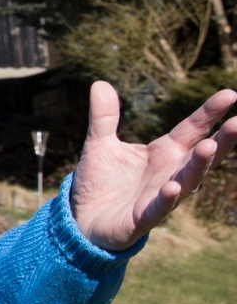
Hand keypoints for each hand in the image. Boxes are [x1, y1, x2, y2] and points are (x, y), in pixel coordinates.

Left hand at [73, 81, 236, 250]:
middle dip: (221, 141)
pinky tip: (174, 187)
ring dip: (199, 166)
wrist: (82, 219)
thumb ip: (104, 117)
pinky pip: (160, 208)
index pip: (193, 129)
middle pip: (202, 155)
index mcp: (164, 153)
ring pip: (188, 181)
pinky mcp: (144, 218)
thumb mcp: (99, 144)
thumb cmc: (100, 182)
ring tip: (208, 147)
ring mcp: (160, 196)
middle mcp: (170, 173)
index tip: (230, 93)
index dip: (210, 113)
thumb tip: (99, 83)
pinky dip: (167, 198)